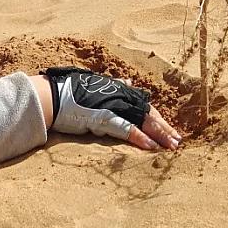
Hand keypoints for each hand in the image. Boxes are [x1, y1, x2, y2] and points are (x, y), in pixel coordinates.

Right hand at [43, 67, 180, 150]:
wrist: (50, 96)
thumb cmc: (68, 91)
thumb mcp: (94, 84)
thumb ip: (113, 84)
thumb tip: (128, 81)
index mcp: (118, 89)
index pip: (143, 105)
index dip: (157, 118)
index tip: (168, 130)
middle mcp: (118, 96)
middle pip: (148, 113)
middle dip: (164, 128)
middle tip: (177, 142)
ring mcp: (111, 106)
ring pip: (142, 121)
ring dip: (159, 135)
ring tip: (171, 147)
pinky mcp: (102, 118)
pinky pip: (125, 129)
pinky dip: (139, 137)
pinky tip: (152, 146)